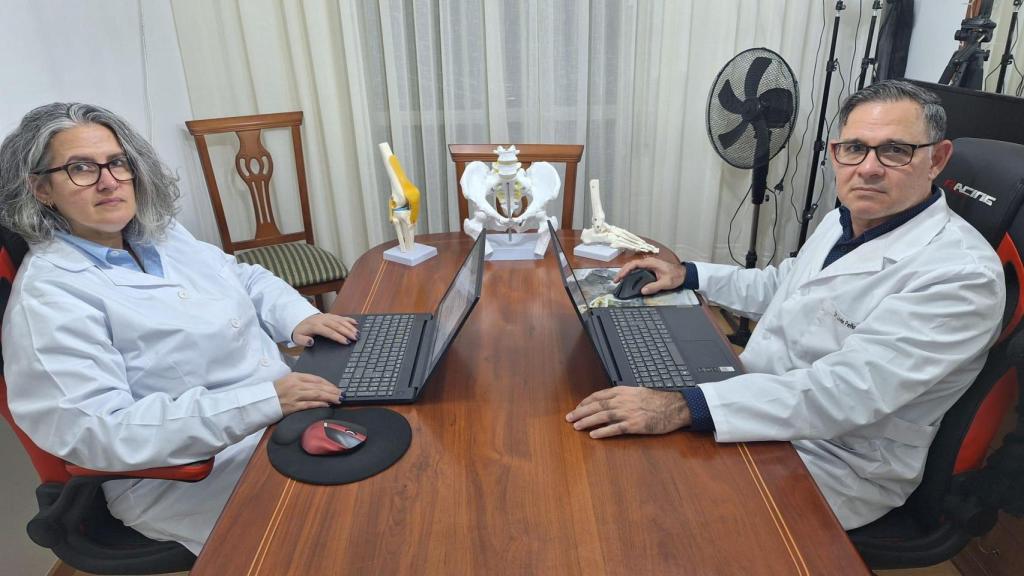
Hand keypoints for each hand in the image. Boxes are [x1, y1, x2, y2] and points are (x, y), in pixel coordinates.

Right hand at [274, 372, 341, 415]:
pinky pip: (309, 405)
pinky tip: (327, 405)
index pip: (317, 379)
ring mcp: (295, 396)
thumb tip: (319, 385)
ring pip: (317, 395)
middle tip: (342, 394)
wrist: (263, 400)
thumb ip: (302, 381)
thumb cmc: (276, 390)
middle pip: (319, 387)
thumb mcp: (289, 380)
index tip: (336, 387)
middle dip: (333, 390)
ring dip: (330, 397)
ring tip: (338, 399)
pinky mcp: (293, 406)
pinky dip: (319, 404)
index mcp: (296, 376)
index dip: (328, 383)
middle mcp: (297, 385)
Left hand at [291, 313, 358, 346]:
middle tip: (356, 338)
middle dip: (347, 332)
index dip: (338, 337)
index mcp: (315, 326)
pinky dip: (348, 319)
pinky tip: (356, 323)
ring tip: (357, 333)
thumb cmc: (301, 331)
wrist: (300, 321)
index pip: (329, 332)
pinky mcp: (330, 315)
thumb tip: (311, 342)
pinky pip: (341, 317)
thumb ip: (303, 341)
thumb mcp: (297, 338)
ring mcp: (327, 316)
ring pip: (340, 321)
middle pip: (337, 325)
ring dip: (350, 327)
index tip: (346, 342)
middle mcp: (322, 319)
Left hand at [565, 387, 690, 438]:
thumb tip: (610, 401)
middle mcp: (622, 401)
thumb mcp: (637, 392)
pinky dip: (603, 432)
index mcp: (622, 391)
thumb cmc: (657, 400)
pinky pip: (615, 429)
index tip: (577, 408)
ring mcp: (628, 413)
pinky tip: (593, 435)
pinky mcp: (635, 425)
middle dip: (581, 412)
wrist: (674, 406)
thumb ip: (623, 395)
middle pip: (596, 406)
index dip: (585, 403)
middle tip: (569, 418)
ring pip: (602, 416)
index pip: (598, 396)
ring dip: (587, 421)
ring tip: (576, 426)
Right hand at [613, 257, 684, 295]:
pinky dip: (631, 273)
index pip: (634, 264)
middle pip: (631, 265)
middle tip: (615, 280)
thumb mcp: (666, 282)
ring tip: (619, 279)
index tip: (619, 277)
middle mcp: (648, 262)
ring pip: (633, 267)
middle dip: (622, 272)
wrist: (684, 274)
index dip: (625, 271)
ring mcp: (649, 265)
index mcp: (651, 263)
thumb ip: (654, 286)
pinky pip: (638, 269)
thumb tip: (642, 291)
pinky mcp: (650, 268)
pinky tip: (628, 279)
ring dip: (625, 272)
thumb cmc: (676, 276)